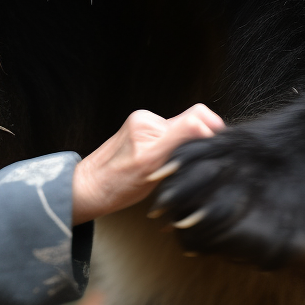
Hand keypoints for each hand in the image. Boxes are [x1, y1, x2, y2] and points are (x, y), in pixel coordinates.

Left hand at [71, 105, 223, 224]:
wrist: (88, 187)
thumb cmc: (115, 185)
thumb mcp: (153, 172)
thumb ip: (181, 145)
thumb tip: (208, 128)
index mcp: (150, 129)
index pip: (196, 118)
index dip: (212, 131)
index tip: (215, 149)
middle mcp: (146, 120)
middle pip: (190, 124)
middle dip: (194, 144)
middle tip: (189, 165)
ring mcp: (141, 122)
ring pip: (178, 131)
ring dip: (181, 148)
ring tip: (169, 167)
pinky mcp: (138, 127)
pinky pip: (166, 134)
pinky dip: (169, 147)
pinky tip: (159, 163)